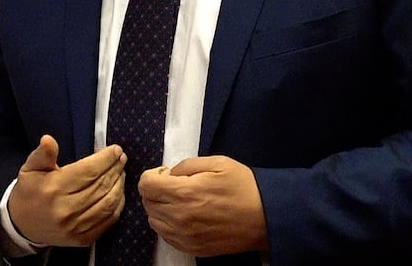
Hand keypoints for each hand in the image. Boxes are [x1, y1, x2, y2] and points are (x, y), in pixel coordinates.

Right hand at [7, 135, 126, 246]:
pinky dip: (118, 205)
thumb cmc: (29, 192)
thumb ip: (42, 154)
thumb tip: (49, 139)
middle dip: (115, 169)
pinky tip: (119, 192)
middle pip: (101, 186)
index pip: (88, 171)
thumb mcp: (30, 169)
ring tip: (122, 172)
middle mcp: (65, 209)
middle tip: (122, 158)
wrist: (21, 226)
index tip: (116, 149)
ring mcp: (75, 227)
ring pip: (108, 203)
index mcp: (53, 189)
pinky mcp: (82, 239)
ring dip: (119, 185)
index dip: (105, 159)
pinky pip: (108, 220)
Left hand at [138, 155, 268, 255]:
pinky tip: (185, 216)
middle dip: (156, 191)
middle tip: (175, 185)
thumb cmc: (243, 186)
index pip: (145, 185)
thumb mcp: (217, 163)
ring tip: (180, 201)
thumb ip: (187, 165)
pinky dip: (169, 224)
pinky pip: (166, 236)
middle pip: (147, 203)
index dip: (152, 176)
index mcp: (184, 193)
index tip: (166, 174)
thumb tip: (169, 174)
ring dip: (160, 208)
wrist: (266, 217)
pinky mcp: (192, 248)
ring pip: (154, 221)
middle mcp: (179, 217)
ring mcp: (185, 236)